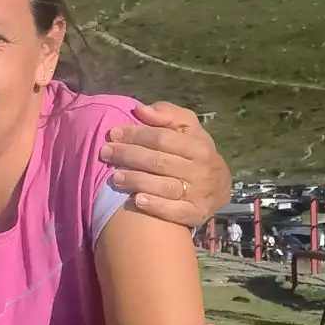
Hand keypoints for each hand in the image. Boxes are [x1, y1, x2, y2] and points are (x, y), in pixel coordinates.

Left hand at [102, 102, 231, 227]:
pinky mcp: (196, 214)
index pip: (162, 138)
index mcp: (199, 146)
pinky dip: (155, 207)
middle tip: (105, 153)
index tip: (113, 133)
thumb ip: (167, 115)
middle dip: (129, 156)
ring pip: (164, 187)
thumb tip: (140, 110)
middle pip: (159, 162)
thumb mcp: (188, 128)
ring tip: (115, 178)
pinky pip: (174, 212)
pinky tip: (136, 201)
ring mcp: (199, 194)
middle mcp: (200, 170)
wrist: (220, 186)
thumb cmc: (195, 152)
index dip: (136, 135)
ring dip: (137, 181)